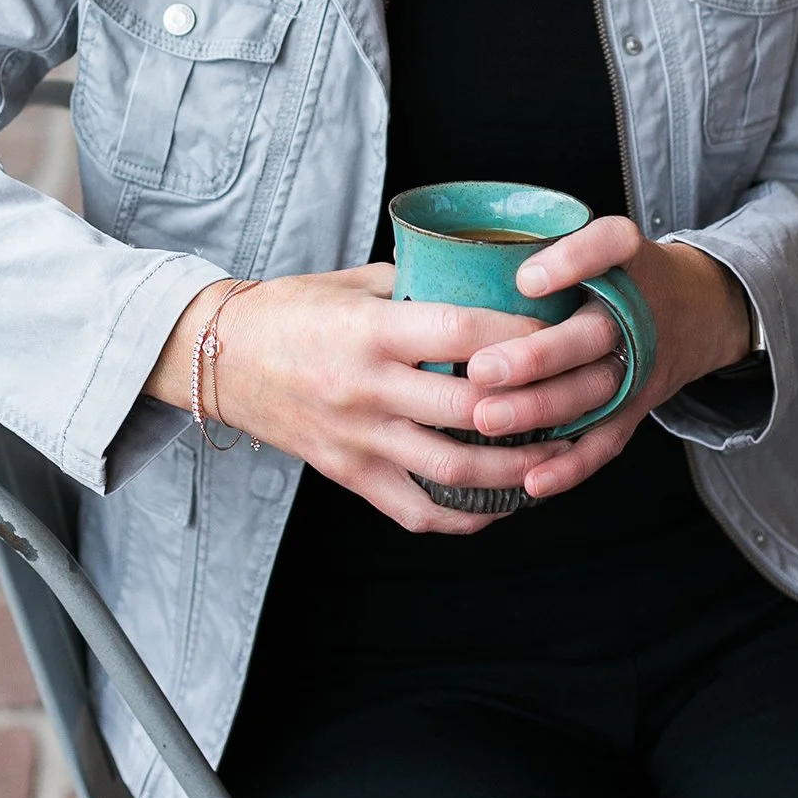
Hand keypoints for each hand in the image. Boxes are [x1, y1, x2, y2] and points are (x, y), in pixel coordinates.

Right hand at [144, 266, 552, 532]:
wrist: (219, 357)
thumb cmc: (290, 309)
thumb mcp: (354, 281)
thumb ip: (418, 286)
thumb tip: (484, 281)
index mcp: (370, 331)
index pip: (460, 334)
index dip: (518, 338)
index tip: (560, 331)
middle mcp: (367, 389)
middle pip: (469, 410)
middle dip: (533, 409)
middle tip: (577, 398)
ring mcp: (358, 439)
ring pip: (453, 471)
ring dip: (516, 471)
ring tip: (558, 457)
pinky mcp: (348, 474)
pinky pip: (416, 509)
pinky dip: (465, 517)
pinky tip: (503, 505)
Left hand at [462, 218, 752, 502]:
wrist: (701, 309)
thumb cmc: (624, 271)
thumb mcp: (604, 240)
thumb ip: (552, 244)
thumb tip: (478, 265)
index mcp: (629, 258)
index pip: (611, 246)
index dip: (573, 262)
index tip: (525, 279)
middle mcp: (638, 312)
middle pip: (591, 335)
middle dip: (536, 356)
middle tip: (481, 370)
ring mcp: (640, 364)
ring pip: (592, 391)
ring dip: (540, 410)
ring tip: (487, 420)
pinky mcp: (637, 406)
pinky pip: (607, 440)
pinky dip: (572, 465)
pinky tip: (532, 481)